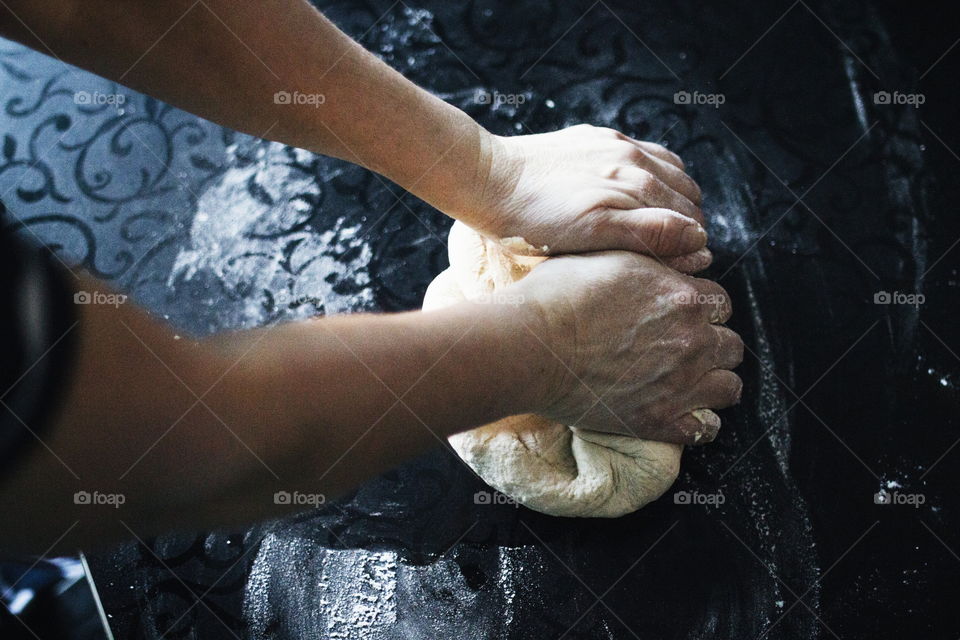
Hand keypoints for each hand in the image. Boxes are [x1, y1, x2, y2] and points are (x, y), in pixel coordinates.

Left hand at [459, 125, 710, 271]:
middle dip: (686, 223)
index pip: (688, 220)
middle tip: (671, 252)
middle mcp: (634, 159)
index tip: (679, 268)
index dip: (688, 248)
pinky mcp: (596, 137)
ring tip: (658, 226)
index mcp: (637, 185)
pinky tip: (635, 193)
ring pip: (669, 171)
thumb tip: (698, 238)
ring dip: (673, 198)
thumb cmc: (532, 222)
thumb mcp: (593, 235)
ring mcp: (616, 144)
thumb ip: (649, 233)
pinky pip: (642, 152)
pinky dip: (653, 175)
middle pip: (685, 194)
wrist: (485, 180)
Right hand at [513, 250, 743, 444]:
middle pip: (731, 345)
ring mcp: (679, 384)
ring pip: (729, 387)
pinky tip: (684, 413)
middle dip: (712, 345)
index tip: (682, 316)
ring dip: (713, 382)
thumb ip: (651, 256)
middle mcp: (690, 340)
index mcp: (682, 297)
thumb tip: (676, 256)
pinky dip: (700, 422)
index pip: (720, 305)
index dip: (701, 310)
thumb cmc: (557, 296)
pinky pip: (706, 429)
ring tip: (691, 381)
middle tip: (684, 348)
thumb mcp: (609, 253)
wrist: (530, 344)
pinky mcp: (659, 420)